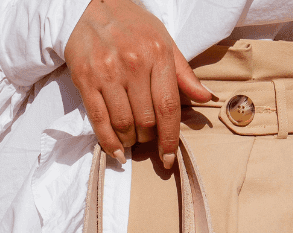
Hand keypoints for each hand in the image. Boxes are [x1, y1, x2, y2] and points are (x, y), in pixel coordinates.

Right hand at [65, 0, 211, 169]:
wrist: (89, 8)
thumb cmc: (130, 26)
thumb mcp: (162, 40)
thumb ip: (183, 72)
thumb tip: (206, 97)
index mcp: (157, 53)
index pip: (168, 106)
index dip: (170, 138)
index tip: (168, 157)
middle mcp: (134, 63)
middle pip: (146, 120)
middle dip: (148, 137)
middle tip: (146, 136)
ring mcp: (108, 73)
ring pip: (124, 124)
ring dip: (129, 140)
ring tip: (131, 139)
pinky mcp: (87, 81)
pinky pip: (100, 122)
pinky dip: (109, 143)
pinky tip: (117, 152)